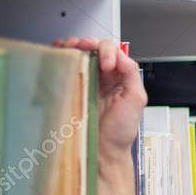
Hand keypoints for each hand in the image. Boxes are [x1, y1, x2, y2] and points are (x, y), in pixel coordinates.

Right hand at [54, 37, 147, 159]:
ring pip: (78, 54)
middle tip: (82, 46)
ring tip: (69, 47)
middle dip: (88, 42)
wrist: (101, 151)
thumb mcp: (136, 100)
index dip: (108, 51)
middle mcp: (102, 77)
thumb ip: (131, 74)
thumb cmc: (120, 131)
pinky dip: (60, 56)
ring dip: (72, 45)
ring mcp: (84, 82)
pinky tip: (58, 52)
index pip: (113, 52)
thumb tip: (120, 54)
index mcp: (120, 77)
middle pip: (93, 49)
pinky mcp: (69, 88)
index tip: (107, 66)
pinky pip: (64, 67)